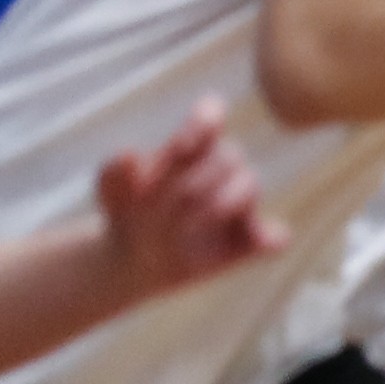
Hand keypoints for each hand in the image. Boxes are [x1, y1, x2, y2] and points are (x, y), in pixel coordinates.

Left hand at [94, 96, 283, 289]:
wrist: (133, 262)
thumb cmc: (127, 215)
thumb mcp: (110, 195)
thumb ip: (113, 174)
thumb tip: (129, 153)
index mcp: (190, 149)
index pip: (208, 121)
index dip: (202, 125)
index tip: (180, 147)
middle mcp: (220, 171)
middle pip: (229, 155)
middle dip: (197, 179)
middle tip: (162, 206)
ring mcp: (238, 205)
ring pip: (249, 186)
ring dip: (221, 204)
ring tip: (187, 228)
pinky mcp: (249, 240)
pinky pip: (274, 235)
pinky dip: (271, 237)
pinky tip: (260, 242)